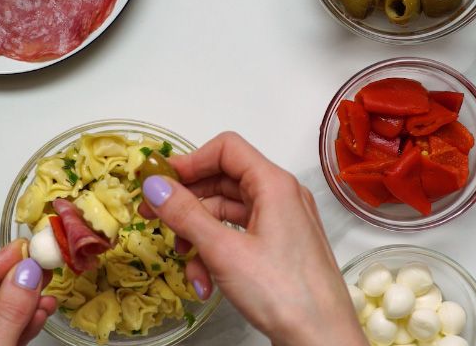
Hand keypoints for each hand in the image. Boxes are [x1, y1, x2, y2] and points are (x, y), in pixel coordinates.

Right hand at [137, 132, 365, 345]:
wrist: (322, 341)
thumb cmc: (283, 293)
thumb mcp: (223, 251)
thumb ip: (185, 214)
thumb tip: (153, 184)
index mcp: (274, 185)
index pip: (226, 149)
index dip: (189, 161)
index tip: (160, 182)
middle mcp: (280, 197)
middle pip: (222, 180)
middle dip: (186, 201)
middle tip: (153, 217)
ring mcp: (281, 224)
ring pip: (225, 213)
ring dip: (197, 234)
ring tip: (182, 260)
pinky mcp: (278, 248)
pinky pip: (237, 236)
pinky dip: (215, 253)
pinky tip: (204, 282)